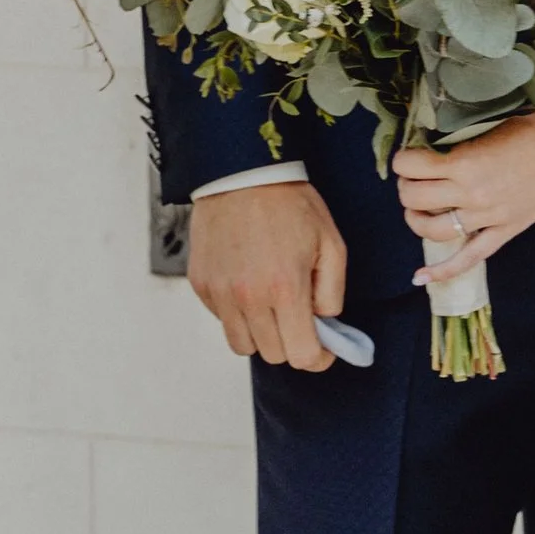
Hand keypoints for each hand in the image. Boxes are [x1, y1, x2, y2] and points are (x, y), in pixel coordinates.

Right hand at [188, 178, 345, 368]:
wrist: (241, 174)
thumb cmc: (291, 205)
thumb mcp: (331, 244)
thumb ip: (333, 293)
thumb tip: (325, 324)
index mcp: (285, 289)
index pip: (301, 356)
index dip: (318, 359)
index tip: (324, 350)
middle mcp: (248, 298)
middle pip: (273, 355)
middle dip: (292, 343)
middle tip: (300, 319)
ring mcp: (220, 294)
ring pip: (243, 346)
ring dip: (263, 335)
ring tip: (272, 306)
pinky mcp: (201, 285)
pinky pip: (222, 320)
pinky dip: (238, 315)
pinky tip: (249, 285)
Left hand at [395, 103, 534, 278]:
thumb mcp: (489, 125)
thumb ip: (459, 141)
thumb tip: (430, 145)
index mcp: (465, 162)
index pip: (412, 166)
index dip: (403, 159)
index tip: (407, 156)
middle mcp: (471, 194)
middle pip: (415, 197)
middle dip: (406, 186)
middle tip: (412, 178)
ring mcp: (488, 217)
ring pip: (432, 229)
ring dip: (415, 218)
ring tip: (417, 208)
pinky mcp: (505, 231)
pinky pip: (469, 258)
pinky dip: (443, 271)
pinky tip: (421, 276)